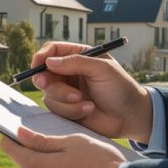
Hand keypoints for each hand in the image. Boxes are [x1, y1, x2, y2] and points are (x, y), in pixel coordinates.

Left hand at [0, 127, 124, 167]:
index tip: (21, 130)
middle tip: (67, 148)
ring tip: (80, 167)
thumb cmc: (100, 164)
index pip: (10, 148)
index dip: (13, 136)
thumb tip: (19, 134)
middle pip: (30, 166)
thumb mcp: (72, 142)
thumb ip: (42, 140)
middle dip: (42, 156)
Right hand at [30, 42, 152, 142]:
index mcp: (78, 56)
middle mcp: (69, 72)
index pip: (52, 50)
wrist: (130, 116)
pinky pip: (55, 109)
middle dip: (48, 81)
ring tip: (85, 102)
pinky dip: (70, 110)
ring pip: (48, 93)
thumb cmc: (121, 88)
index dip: (41, 56)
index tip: (37, 64)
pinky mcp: (66, 108)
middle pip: (44, 73)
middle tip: (47, 85)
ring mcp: (66, 91)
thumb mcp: (102, 69)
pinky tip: (87, 109)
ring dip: (65, 99)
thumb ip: (76, 63)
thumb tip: (49, 62)